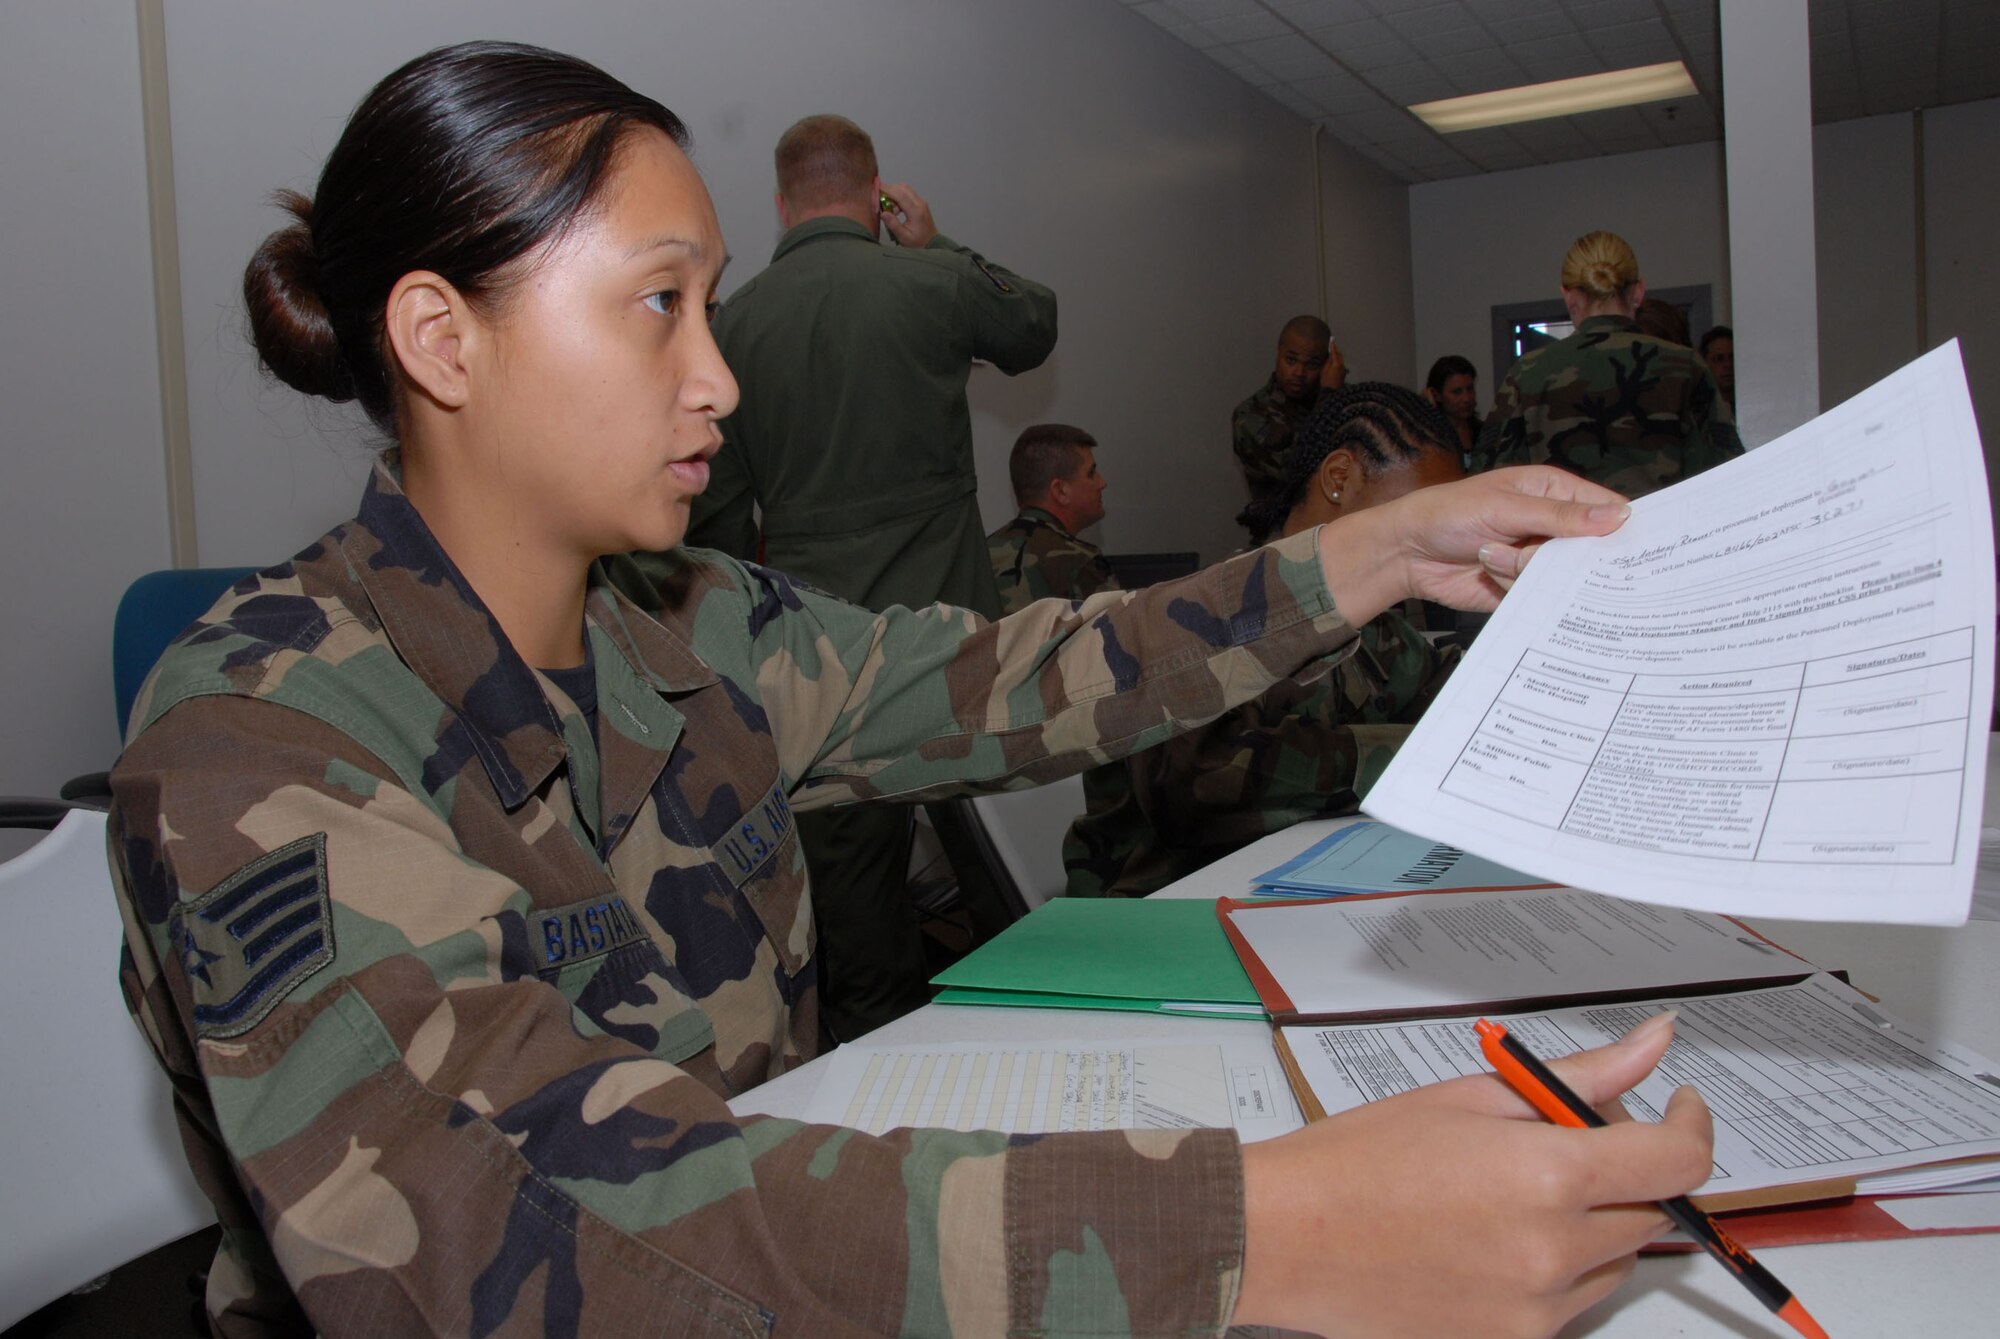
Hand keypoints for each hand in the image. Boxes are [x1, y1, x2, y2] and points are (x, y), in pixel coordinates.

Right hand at [878, 182, 936, 246]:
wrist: (931, 243)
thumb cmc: (918, 242)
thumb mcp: (903, 237)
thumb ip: (893, 224)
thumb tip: (883, 213)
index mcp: (916, 211)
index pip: (900, 195)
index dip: (888, 190)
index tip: (877, 189)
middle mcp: (920, 203)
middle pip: (903, 188)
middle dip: (890, 190)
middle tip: (880, 199)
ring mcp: (921, 202)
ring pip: (905, 189)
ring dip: (894, 193)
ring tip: (889, 207)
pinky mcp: (920, 203)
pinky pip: (908, 194)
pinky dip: (899, 196)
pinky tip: (895, 209)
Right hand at [1236, 1014, 1711, 1337]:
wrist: (1284, 1238)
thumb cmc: (1357, 1161)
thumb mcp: (1468, 1098)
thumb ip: (1574, 1077)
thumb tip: (1653, 1044)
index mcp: (1544, 1174)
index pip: (1675, 1158)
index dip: (1691, 1125)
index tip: (1678, 1107)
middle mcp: (1552, 1250)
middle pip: (1646, 1208)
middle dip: (1620, 1170)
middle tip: (1555, 1144)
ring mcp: (1536, 1308)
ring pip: (1613, 1260)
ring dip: (1589, 1224)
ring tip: (1503, 1197)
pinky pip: (1571, 1302)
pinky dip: (1552, 1268)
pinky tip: (1485, 1240)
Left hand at [1315, 466, 1628, 621]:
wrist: (1405, 553)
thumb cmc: (1448, 513)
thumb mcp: (1504, 508)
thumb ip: (1560, 516)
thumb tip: (1619, 516)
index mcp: (1555, 493)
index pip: (1608, 509)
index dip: (1623, 529)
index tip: (1632, 549)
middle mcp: (1552, 528)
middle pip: (1592, 552)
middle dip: (1570, 559)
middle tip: (1534, 554)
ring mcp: (1538, 560)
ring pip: (1566, 580)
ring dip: (1529, 573)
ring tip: (1491, 556)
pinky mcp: (1522, 589)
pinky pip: (1541, 600)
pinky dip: (1516, 591)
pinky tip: (1488, 575)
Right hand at [1320, 339, 1347, 390]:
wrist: (1332, 392)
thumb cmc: (1326, 382)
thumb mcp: (1324, 370)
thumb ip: (1327, 361)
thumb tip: (1329, 355)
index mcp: (1336, 363)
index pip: (1335, 351)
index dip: (1333, 345)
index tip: (1332, 339)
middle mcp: (1342, 365)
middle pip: (1339, 355)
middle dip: (1336, 350)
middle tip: (1332, 346)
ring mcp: (1344, 369)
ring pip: (1341, 359)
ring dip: (1337, 356)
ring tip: (1332, 355)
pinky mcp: (1344, 373)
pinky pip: (1341, 364)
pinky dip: (1338, 361)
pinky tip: (1333, 363)